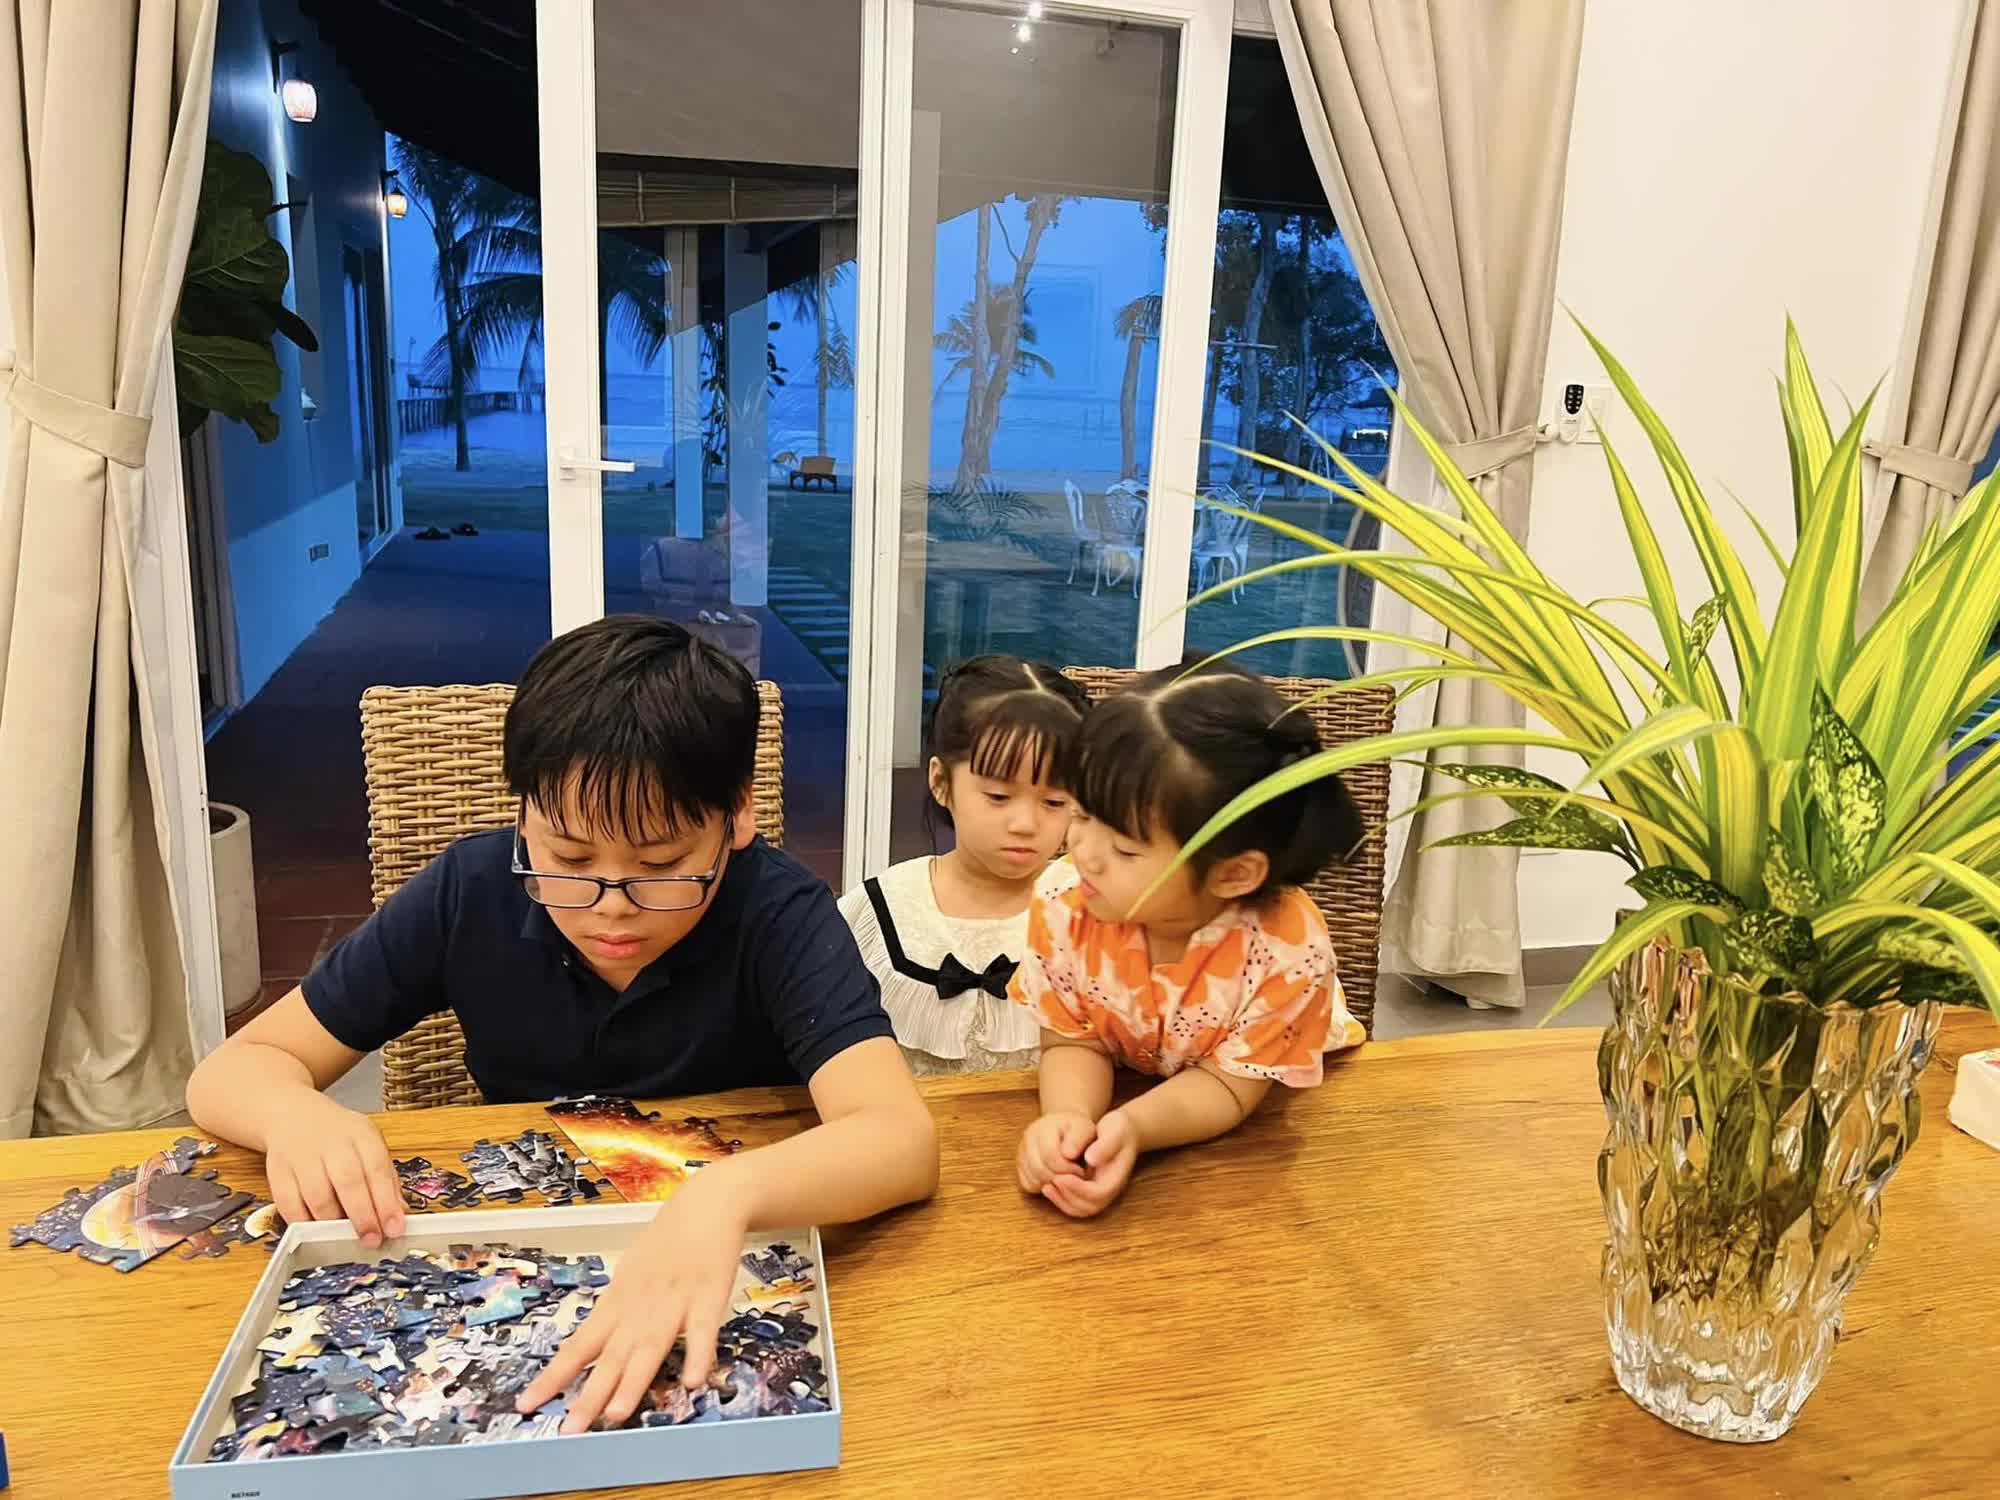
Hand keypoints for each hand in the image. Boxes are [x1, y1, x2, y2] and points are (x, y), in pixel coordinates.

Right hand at [262, 1089, 403, 1248]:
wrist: (293, 1116)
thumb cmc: (339, 1137)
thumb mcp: (369, 1146)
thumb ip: (386, 1180)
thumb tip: (400, 1214)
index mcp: (361, 1134)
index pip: (377, 1169)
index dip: (386, 1202)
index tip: (395, 1229)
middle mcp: (331, 1142)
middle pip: (348, 1181)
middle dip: (362, 1216)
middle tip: (372, 1240)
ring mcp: (301, 1156)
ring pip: (317, 1195)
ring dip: (333, 1222)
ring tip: (345, 1237)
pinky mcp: (277, 1172)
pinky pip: (289, 1204)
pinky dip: (304, 1223)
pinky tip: (316, 1232)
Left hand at [516, 1170, 751, 1433]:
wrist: (705, 1206)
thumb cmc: (665, 1242)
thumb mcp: (630, 1275)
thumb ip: (616, 1311)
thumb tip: (592, 1342)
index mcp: (616, 1304)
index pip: (577, 1346)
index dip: (552, 1377)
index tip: (526, 1406)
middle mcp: (639, 1309)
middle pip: (610, 1357)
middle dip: (589, 1396)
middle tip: (569, 1431)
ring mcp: (674, 1304)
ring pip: (650, 1348)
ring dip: (633, 1382)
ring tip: (615, 1415)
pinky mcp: (708, 1298)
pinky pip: (704, 1332)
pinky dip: (699, 1356)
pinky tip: (694, 1383)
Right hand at [1017, 1110, 1095, 1193]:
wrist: (1065, 1127)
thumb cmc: (1077, 1129)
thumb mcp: (1084, 1129)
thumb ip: (1078, 1139)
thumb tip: (1068, 1154)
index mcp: (1043, 1128)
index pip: (1050, 1155)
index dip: (1067, 1168)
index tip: (1081, 1171)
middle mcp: (1028, 1139)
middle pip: (1039, 1169)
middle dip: (1060, 1178)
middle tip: (1074, 1178)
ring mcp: (1022, 1152)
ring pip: (1032, 1179)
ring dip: (1052, 1184)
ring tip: (1066, 1178)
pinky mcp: (1020, 1165)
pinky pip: (1028, 1184)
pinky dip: (1042, 1186)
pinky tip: (1055, 1179)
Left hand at [1043, 1107, 1137, 1218]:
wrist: (1123, 1131)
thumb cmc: (1118, 1130)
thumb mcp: (1114, 1132)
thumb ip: (1104, 1146)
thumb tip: (1090, 1159)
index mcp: (1116, 1178)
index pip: (1098, 1194)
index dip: (1078, 1188)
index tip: (1061, 1175)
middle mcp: (1109, 1190)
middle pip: (1089, 1207)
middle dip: (1068, 1196)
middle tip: (1051, 1181)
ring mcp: (1100, 1191)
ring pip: (1081, 1209)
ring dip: (1062, 1200)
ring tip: (1046, 1185)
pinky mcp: (1090, 1189)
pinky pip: (1076, 1204)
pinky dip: (1061, 1199)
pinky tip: (1048, 1185)